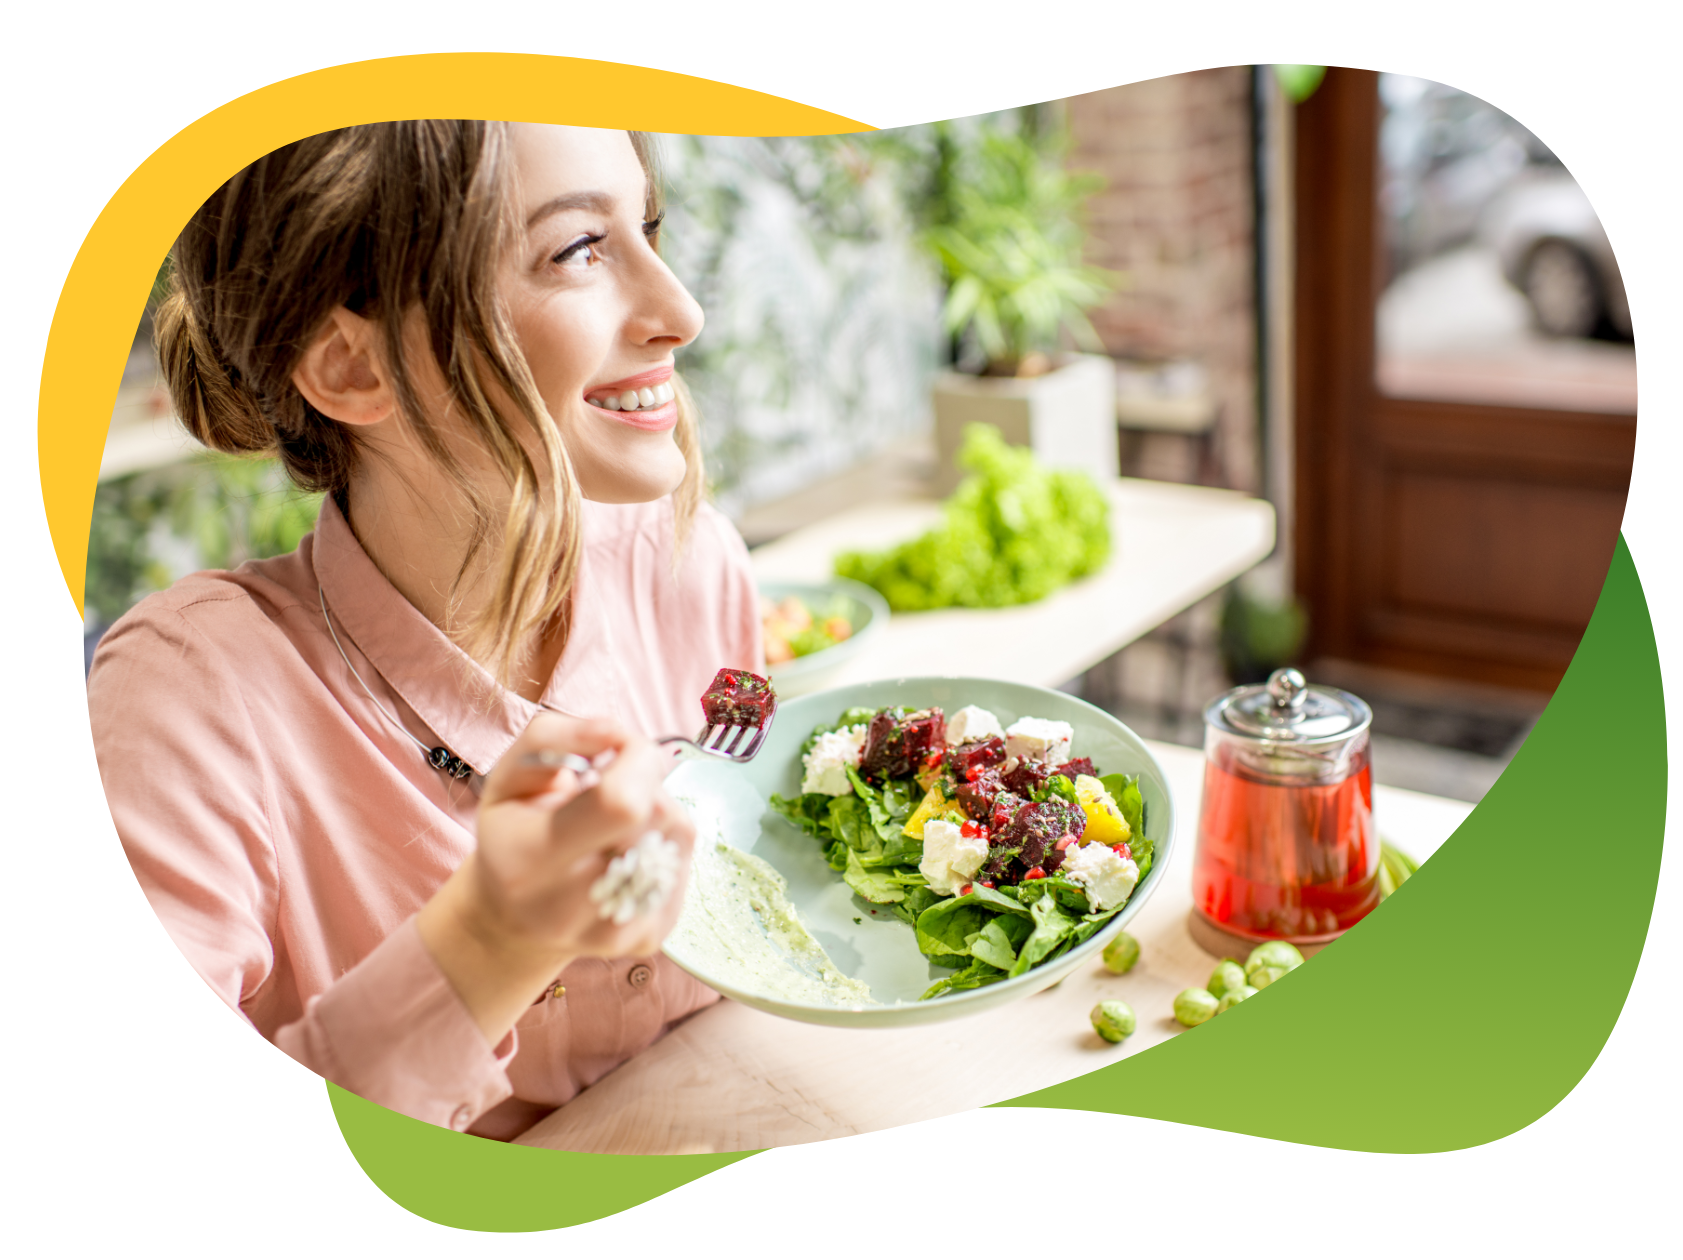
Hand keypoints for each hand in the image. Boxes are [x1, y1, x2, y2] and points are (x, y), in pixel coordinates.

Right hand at [416, 713, 693, 1045]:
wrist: (513, 920)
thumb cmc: (513, 833)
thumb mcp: (508, 774)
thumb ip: (554, 738)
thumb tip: (618, 733)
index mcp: (528, 861)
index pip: (620, 803)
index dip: (636, 760)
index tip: (619, 749)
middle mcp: (570, 907)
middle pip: (657, 815)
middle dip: (645, 781)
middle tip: (613, 786)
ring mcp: (615, 932)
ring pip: (678, 835)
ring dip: (658, 810)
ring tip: (616, 822)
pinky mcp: (649, 939)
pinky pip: (685, 863)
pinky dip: (665, 843)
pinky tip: (629, 850)